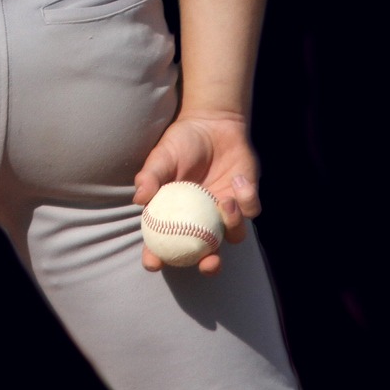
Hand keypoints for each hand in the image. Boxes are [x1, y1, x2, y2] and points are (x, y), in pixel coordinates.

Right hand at [133, 110, 261, 276]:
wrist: (212, 124)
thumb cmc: (181, 142)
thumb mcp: (161, 157)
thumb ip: (150, 177)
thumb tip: (139, 199)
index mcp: (175, 215)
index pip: (163, 243)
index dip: (157, 257)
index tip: (154, 263)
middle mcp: (200, 220)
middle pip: (205, 253)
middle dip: (209, 265)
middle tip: (209, 261)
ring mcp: (223, 212)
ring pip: (233, 235)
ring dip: (232, 225)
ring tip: (224, 201)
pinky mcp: (245, 199)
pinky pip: (250, 210)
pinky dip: (246, 198)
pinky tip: (238, 179)